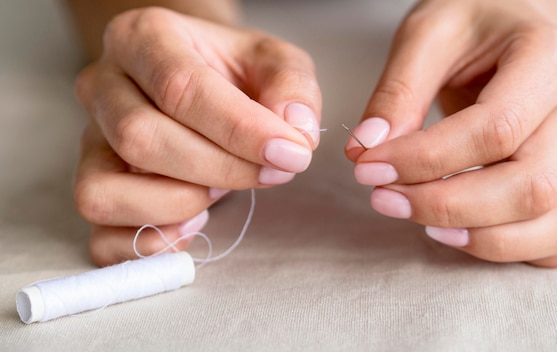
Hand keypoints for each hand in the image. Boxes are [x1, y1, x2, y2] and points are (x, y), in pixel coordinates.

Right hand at [73, 7, 320, 265]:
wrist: (199, 79)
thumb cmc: (234, 71)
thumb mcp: (274, 60)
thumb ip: (292, 87)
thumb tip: (295, 134)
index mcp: (144, 37)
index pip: (180, 88)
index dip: (240, 130)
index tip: (291, 154)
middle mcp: (103, 86)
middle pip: (140, 140)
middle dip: (218, 169)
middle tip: (269, 173)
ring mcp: (90, 141)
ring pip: (102, 191)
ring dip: (174, 206)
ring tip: (219, 192)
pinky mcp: (94, 187)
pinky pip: (100, 237)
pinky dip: (150, 244)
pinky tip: (193, 224)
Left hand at [345, 0, 556, 266]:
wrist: (507, 28)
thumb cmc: (470, 25)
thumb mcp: (426, 35)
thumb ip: (397, 92)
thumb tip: (367, 152)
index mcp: (550, 58)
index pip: (494, 130)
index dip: (424, 161)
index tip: (368, 168)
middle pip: (530, 186)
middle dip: (448, 206)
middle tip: (385, 200)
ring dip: (485, 239)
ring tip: (424, 226)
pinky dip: (525, 250)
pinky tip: (469, 234)